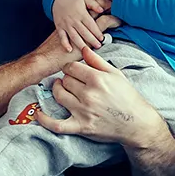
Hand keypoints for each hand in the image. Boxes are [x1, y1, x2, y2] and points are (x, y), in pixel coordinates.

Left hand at [35, 45, 153, 145]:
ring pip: (59, 95)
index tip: (74, 71)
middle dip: (67, 79)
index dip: (71, 68)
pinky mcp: (81, 127)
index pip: (71, 67)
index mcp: (97, 79)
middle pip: (64, 80)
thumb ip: (97, 61)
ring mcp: (83, 111)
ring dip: (57, 91)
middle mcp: (88, 94)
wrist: (136, 123)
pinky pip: (57, 125)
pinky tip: (38, 113)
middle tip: (72, 82)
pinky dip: (45, 120)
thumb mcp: (116, 74)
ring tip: (61, 89)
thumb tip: (83, 48)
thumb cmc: (127, 97)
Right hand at [51, 0, 104, 52]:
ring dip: (81, 44)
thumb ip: (94, 4)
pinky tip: (69, 50)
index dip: (96, 32)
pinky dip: (65, 44)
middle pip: (84, 32)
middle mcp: (73, 20)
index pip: (90, 25)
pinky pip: (62, 37)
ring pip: (74, 36)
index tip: (102, 38)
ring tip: (87, 51)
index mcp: (81, 13)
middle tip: (98, 46)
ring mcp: (66, 24)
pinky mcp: (59, 27)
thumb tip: (102, 10)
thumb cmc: (74, 0)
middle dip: (91, 40)